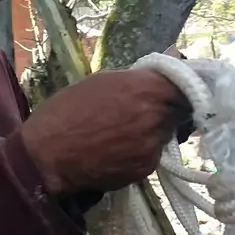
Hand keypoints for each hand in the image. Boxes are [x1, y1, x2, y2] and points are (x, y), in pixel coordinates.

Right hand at [20, 67, 191, 195]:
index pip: (188, 85)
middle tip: (148, 111)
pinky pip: (153, 154)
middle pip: (181, 111)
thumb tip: (167, 65)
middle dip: (170, 109)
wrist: (46, 156)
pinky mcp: (146, 168)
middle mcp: (155, 116)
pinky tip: (118, 149)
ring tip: (125, 132)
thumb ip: (139, 77)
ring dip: (155, 131)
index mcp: (145, 88)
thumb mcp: (101, 81)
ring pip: (166, 134)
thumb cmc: (67, 111)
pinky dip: (142, 151)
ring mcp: (152, 145)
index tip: (180, 89)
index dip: (186, 87)